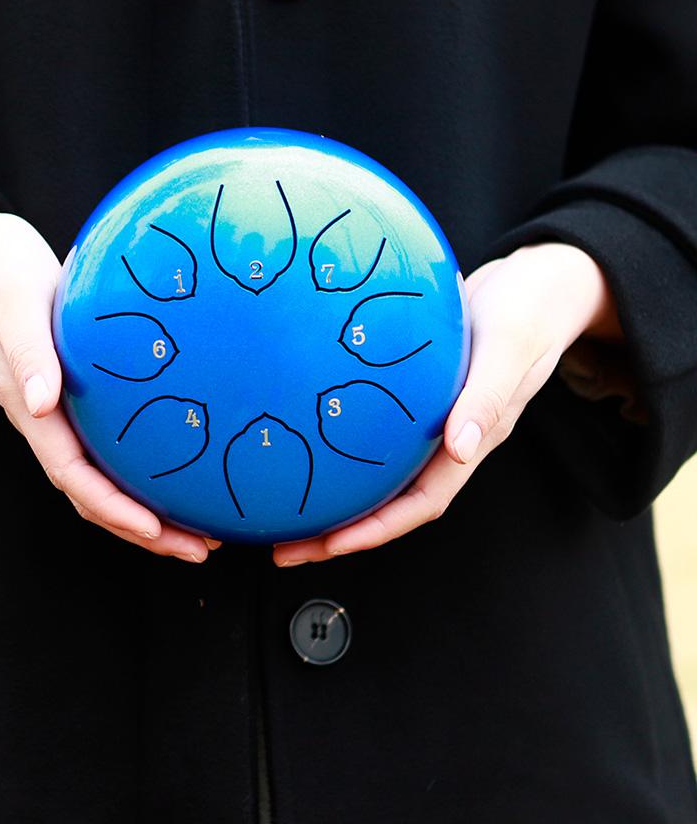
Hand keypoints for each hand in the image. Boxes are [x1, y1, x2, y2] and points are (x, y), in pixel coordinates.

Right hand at [0, 204, 213, 562]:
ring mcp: (54, 410)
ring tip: (198, 531)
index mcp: (27, 403)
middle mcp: (41, 417)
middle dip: (141, 529)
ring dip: (144, 511)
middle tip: (200, 548)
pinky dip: (138, 475)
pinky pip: (104, 449)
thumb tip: (41, 403)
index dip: (112, 508)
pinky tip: (176, 475)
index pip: (70, 472)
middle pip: (90, 492)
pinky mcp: (70, 395)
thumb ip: (26, 350)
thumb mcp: (13, 302)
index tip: (156, 530)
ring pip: (98, 479)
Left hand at [273, 242, 623, 566]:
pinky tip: (306, 442)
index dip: (376, 530)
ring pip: (379, 472)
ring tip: (285, 512)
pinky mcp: (417, 393)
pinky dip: (343, 449)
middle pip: (390, 500)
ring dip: (336, 495)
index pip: (421, 503)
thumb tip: (460, 450)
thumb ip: (486, 398)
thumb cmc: (529, 310)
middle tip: (285, 547)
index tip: (329, 546)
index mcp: (474, 439)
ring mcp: (432, 418)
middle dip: (340, 530)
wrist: (538, 278)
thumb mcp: (510, 348)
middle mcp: (449, 438)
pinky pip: (376, 433)